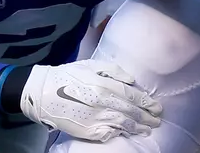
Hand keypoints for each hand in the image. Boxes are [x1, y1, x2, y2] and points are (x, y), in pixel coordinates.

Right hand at [20, 59, 161, 141]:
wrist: (43, 93)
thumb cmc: (67, 75)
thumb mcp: (91, 65)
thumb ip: (114, 71)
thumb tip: (132, 80)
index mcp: (106, 85)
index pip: (133, 96)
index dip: (147, 102)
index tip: (157, 106)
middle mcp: (104, 103)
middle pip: (131, 112)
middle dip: (146, 117)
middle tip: (157, 120)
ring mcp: (96, 118)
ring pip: (123, 124)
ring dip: (137, 128)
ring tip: (147, 130)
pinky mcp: (87, 130)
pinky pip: (109, 133)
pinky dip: (120, 134)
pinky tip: (127, 134)